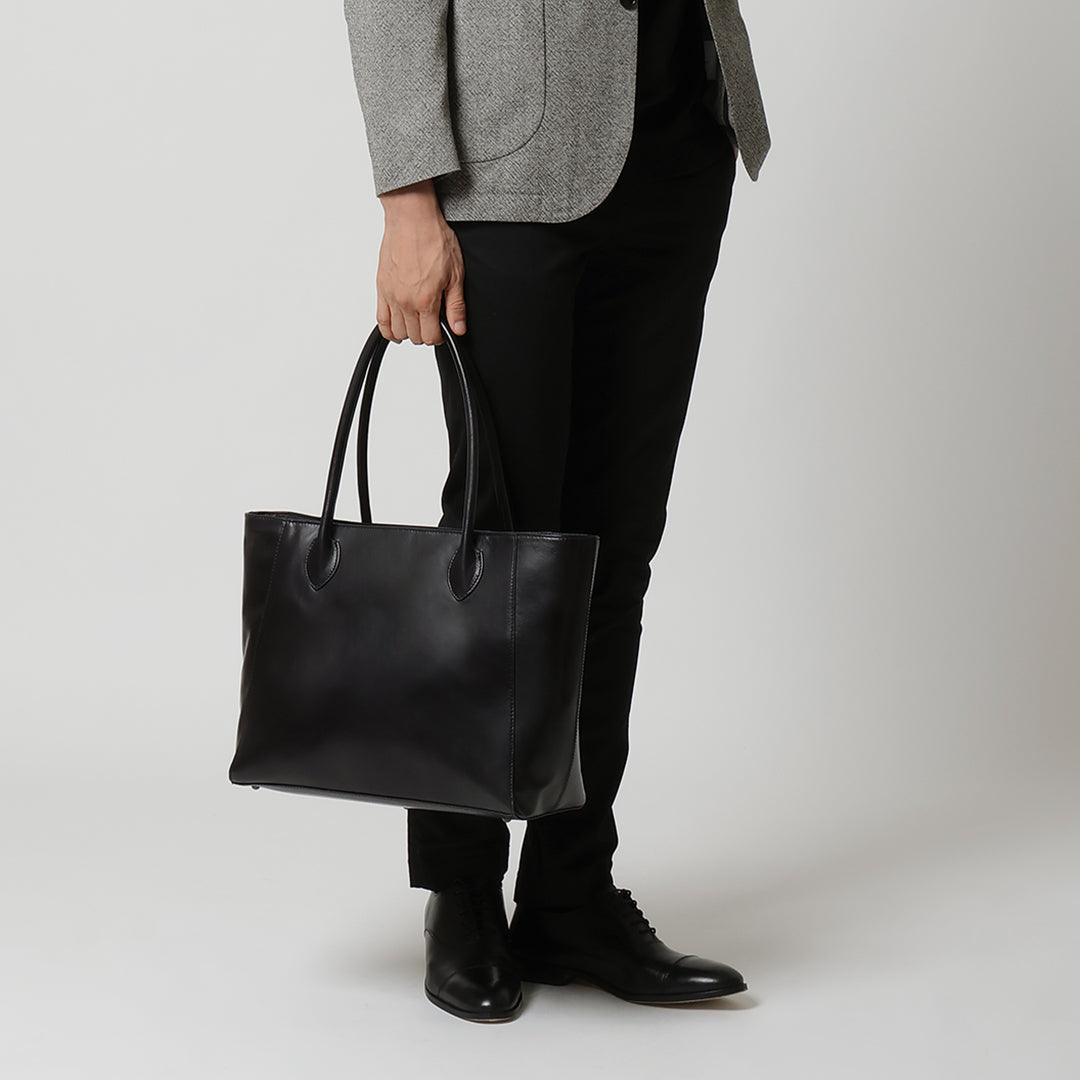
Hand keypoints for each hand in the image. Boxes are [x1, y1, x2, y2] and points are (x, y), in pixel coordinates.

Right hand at [376, 179, 466, 344]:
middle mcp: (406, 301)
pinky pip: (380, 319)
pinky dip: (388, 328)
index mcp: (426, 300)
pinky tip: (396, 327)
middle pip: (414, 336)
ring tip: (417, 321)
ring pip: (397, 332)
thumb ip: (456, 305)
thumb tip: (458, 328)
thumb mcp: (455, 274)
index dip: (440, 336)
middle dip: (425, 334)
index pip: (431, 336)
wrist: (412, 218)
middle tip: (432, 322)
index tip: (442, 329)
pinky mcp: (381, 288)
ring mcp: (391, 296)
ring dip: (408, 331)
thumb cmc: (433, 238)